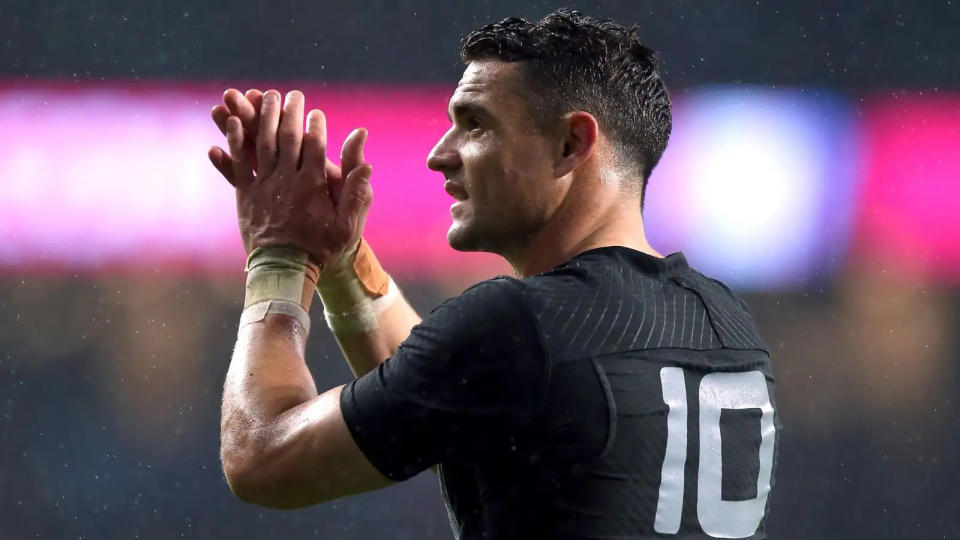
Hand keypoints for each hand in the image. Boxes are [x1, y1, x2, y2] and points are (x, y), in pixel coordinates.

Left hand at [209, 89, 372, 268]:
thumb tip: (367, 163)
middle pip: (287, 137)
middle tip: (291, 95)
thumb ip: (356, 190)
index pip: (314, 145)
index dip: (314, 126)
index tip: (316, 112)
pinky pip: (238, 163)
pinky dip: (233, 142)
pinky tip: (231, 123)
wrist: (285, 270)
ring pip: (261, 143)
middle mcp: (286, 180)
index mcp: (311, 184)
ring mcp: (263, 186)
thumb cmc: (321, 248)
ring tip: (262, 96)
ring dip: (262, 117)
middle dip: (289, 112)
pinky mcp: (246, 194)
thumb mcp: (348, 222)